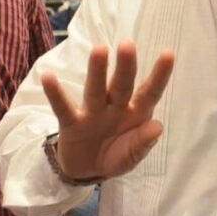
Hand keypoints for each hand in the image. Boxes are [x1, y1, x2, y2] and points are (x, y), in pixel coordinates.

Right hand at [41, 40, 173, 180]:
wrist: (87, 171)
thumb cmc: (116, 155)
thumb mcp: (132, 156)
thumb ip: (143, 143)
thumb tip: (157, 127)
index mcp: (136, 113)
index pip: (150, 91)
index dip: (159, 74)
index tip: (168, 53)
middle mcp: (116, 107)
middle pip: (122, 85)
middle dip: (126, 66)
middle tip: (127, 44)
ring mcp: (93, 113)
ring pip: (96, 89)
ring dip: (97, 71)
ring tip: (99, 49)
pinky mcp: (71, 123)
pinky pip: (63, 107)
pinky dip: (55, 93)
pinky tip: (48, 76)